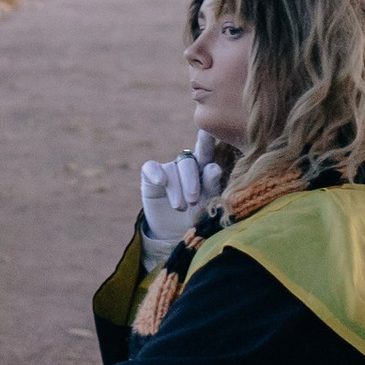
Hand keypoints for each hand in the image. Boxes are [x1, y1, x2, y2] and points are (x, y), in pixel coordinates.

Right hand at [140, 132, 226, 251]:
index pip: (207, 150)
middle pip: (188, 161)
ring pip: (171, 168)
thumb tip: (214, 168)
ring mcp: (168, 168)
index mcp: (204, 166)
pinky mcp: (150, 175)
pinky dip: (155, 173)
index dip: (206, 140)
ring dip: (176, 189)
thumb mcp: (206, 205)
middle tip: (193, 201)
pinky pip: (151, 167)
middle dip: (191, 181)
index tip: (208, 131)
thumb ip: (211, 186)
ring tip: (179, 207)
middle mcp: (186, 164)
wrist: (173, 233)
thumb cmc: (196, 215)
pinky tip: (160, 181)